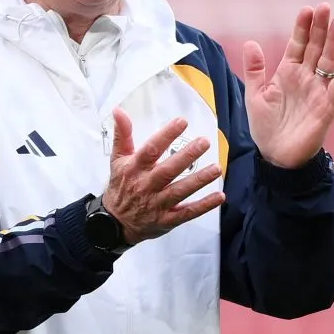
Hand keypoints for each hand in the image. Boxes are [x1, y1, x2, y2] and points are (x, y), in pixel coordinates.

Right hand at [102, 109, 225, 245]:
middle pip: (167, 171)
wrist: (114, 222)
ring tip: (216, 168)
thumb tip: (119, 111)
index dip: (166, 135)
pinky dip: (204, 206)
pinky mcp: (167, 220)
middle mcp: (146, 186)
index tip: (182, 122)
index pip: (151, 150)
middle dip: (187, 156)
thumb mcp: (117, 159)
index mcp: (134, 169)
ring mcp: (157, 204)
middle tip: (204, 142)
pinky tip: (219, 196)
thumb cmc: (120, 186)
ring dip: (199, 180)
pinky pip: (187, 213)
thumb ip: (122, 134)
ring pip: (179, 191)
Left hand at [242, 3, 333, 168]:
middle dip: (319, 28)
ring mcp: (318, 91)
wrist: (276, 157)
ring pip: (328, 61)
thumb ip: (254, 70)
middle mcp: (305, 78)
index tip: (306, 9)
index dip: (302, 28)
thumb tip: (250, 42)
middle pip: (315, 48)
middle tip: (325, 6)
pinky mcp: (327, 108)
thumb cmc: (266, 127)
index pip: (297, 45)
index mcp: (287, 73)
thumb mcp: (255, 95)